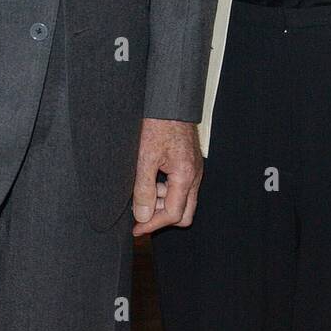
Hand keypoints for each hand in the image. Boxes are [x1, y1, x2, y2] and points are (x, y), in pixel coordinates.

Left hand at [132, 118, 202, 236]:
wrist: (170, 101)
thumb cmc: (159, 124)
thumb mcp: (145, 157)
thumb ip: (144, 188)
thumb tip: (142, 216)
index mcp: (185, 176)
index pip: (173, 214)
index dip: (152, 224)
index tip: (136, 229)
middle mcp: (194, 176)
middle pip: (184, 214)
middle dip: (161, 217)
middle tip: (140, 212)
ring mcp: (194, 170)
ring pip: (182, 201)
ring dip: (161, 202)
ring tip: (141, 189)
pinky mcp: (189, 164)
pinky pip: (180, 187)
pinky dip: (165, 190)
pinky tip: (149, 179)